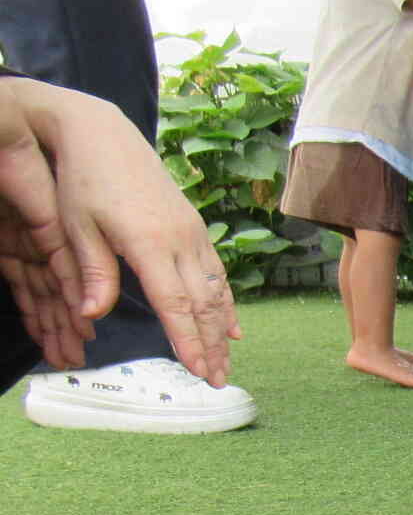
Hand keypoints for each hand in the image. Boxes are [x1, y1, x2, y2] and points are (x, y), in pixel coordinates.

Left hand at [0, 81, 239, 383]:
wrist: (102, 133)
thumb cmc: (83, 179)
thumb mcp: (77, 225)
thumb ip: (93, 271)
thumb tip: (93, 315)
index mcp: (150, 243)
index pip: (176, 303)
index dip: (189, 340)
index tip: (198, 370)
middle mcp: (180, 240)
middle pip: (204, 303)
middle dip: (211, 345)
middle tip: (217, 380)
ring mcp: (192, 233)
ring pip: (217, 290)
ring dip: (222, 330)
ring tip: (225, 362)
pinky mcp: (193, 227)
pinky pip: (217, 273)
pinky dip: (226, 303)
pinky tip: (232, 327)